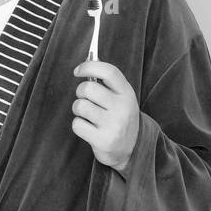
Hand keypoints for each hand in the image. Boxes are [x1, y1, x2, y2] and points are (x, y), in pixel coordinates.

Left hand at [70, 60, 139, 175]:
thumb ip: (107, 82)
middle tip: (85, 99)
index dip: (89, 66)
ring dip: (79, 110)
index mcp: (127, 93)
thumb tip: (88, 61)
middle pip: (88, 88)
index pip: (109, 71)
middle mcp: (122, 108)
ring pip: (80, 106)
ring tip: (88, 115)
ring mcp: (113, 125)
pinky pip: (77, 124)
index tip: (78, 71)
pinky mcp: (103, 140)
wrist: (132, 149)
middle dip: (80, 93)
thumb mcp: (121, 98)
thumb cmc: (120, 117)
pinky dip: (79, 125)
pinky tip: (89, 129)